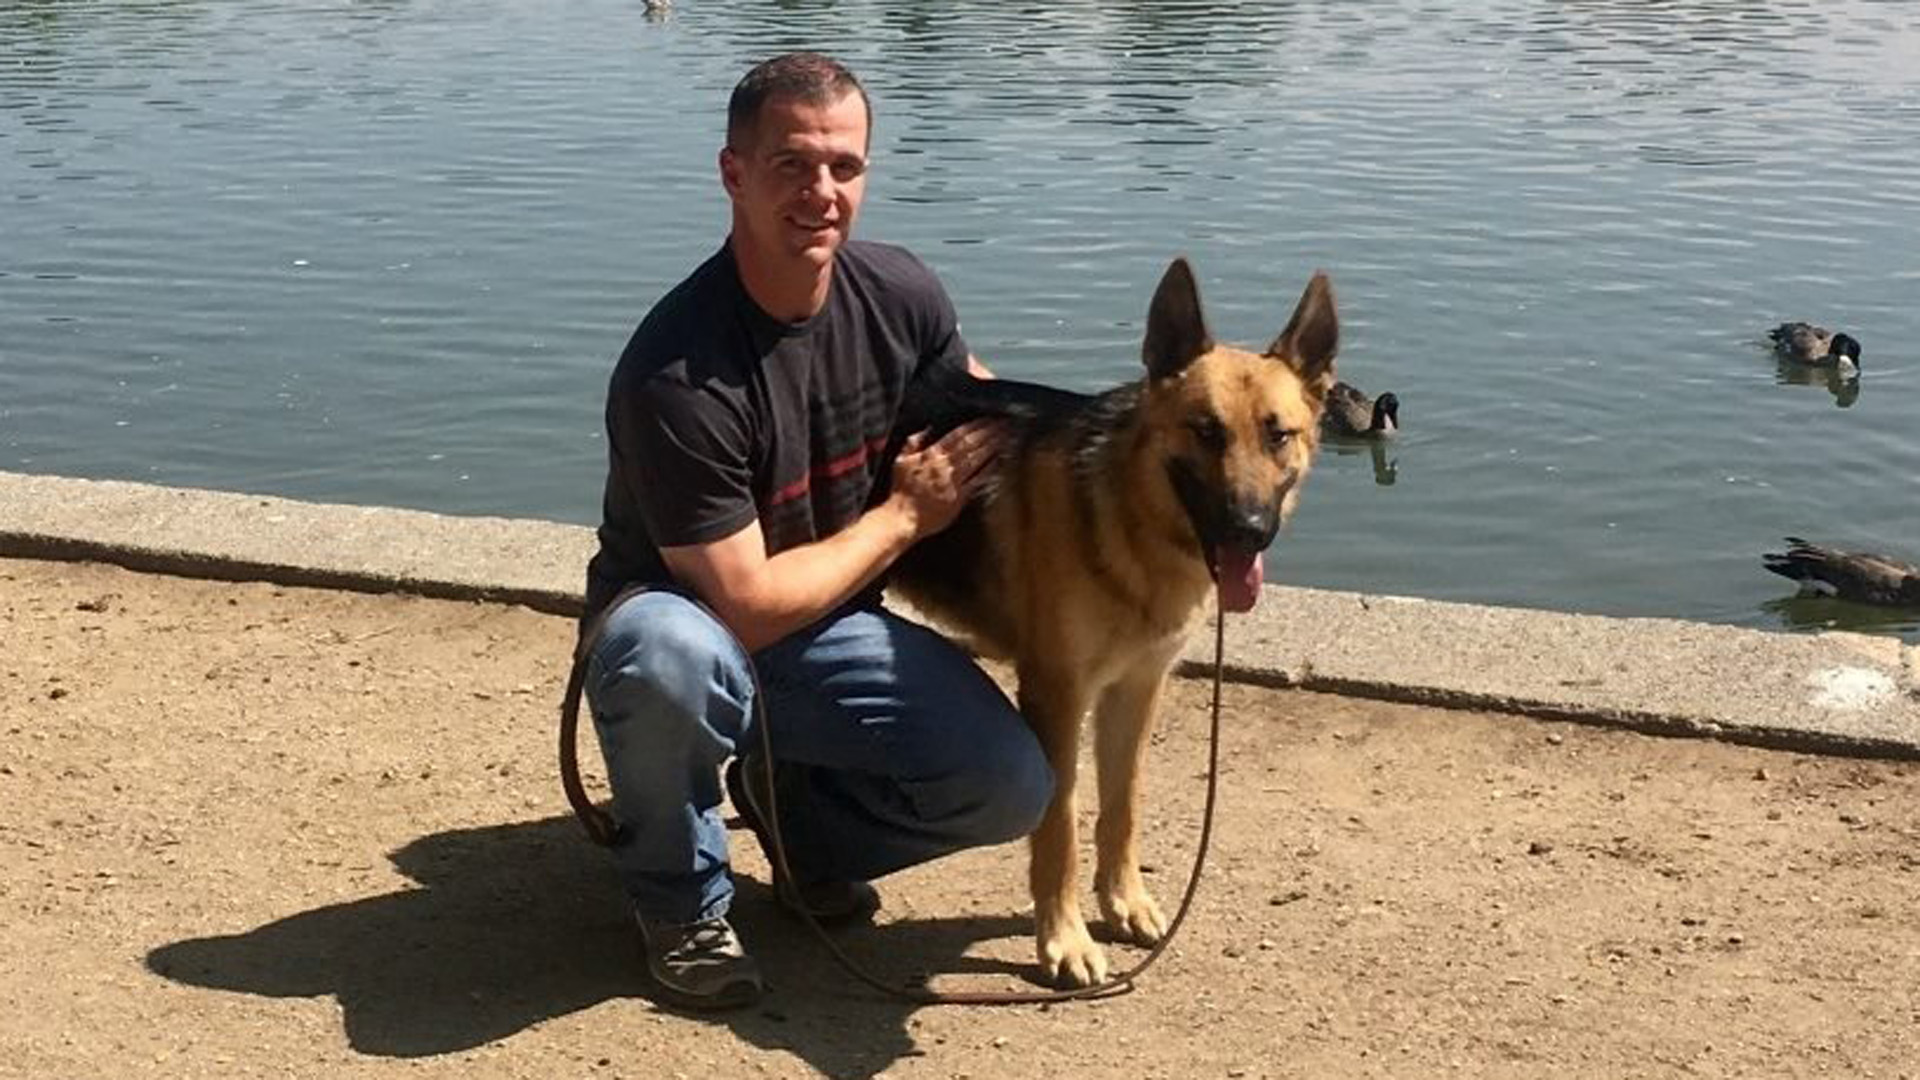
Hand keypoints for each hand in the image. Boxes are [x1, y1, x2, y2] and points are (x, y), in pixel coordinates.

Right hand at [888, 419, 1006, 538]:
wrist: (903, 517)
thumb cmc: (901, 491)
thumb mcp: (900, 462)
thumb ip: (912, 443)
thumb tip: (926, 429)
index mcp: (931, 455)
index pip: (958, 435)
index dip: (975, 425)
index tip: (988, 418)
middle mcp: (945, 466)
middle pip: (972, 444)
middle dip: (989, 432)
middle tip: (1003, 424)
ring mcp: (954, 481)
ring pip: (977, 459)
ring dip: (993, 447)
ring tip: (1005, 437)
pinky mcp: (960, 497)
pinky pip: (978, 480)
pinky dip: (989, 469)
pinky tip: (999, 461)